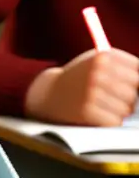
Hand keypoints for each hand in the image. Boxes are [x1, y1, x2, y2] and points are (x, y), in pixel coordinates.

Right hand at [24, 49, 138, 125]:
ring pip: (127, 109)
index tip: (124, 84)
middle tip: (110, 97)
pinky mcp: (86, 111)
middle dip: (126, 98)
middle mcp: (97, 72)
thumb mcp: (98, 61)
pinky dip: (109, 121)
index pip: (138, 70)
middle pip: (134, 92)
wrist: (48, 93)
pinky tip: (97, 114)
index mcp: (103, 56)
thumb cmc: (79, 78)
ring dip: (117, 111)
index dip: (133, 81)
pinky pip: (115, 121)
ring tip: (101, 105)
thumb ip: (124, 66)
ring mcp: (91, 92)